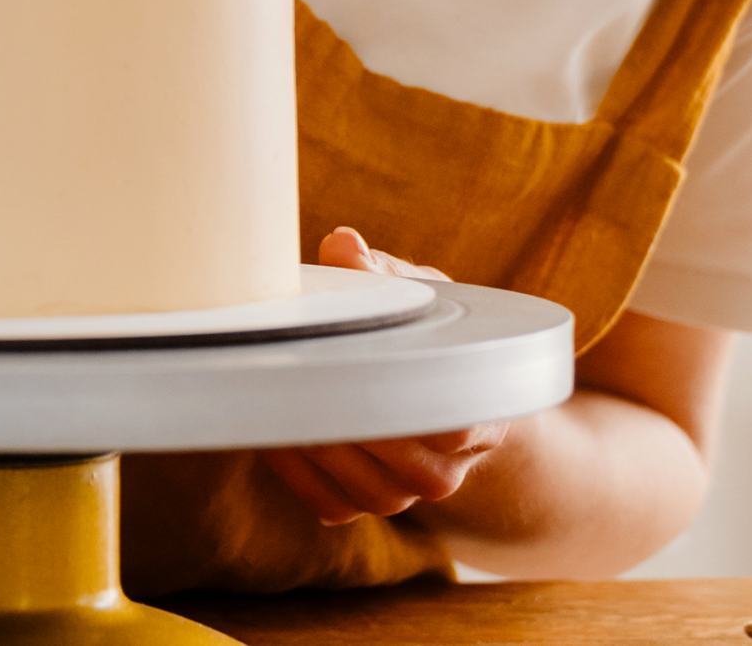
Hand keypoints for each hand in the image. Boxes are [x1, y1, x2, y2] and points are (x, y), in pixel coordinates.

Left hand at [263, 227, 506, 525]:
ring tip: (280, 395)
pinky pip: (329, 502)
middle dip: (348, 418)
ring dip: (317, 445)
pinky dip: (296, 472)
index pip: (456, 426)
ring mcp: (404, 495)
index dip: (406, 400)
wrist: (434, 398)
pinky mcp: (361, 505)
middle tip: (299, 372)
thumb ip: (384, 275)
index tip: (362, 365)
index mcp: (478, 415)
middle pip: (402, 462)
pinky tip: (273, 428)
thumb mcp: (423, 299)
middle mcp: (446, 469)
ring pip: (365, 489)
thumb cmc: (432, 341)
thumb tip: (342, 246)